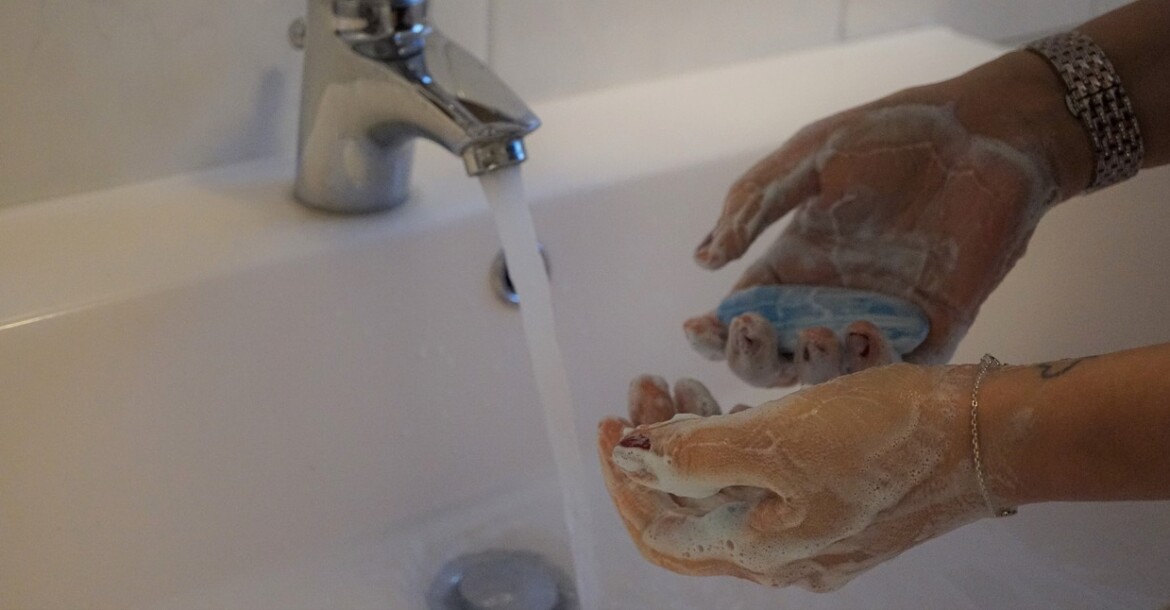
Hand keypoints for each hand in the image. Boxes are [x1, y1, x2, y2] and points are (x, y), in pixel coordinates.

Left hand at [598, 366, 988, 590]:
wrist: (984, 433)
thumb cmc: (887, 437)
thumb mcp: (780, 442)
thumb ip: (698, 457)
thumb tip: (632, 462)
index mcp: (764, 550)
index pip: (662, 532)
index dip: (624, 481)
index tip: (609, 423)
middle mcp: (783, 552)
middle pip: (690, 511)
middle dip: (654, 450)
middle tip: (646, 389)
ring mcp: (811, 528)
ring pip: (724, 490)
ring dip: (690, 440)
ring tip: (676, 386)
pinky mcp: (833, 499)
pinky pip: (762, 478)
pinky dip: (734, 440)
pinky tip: (726, 400)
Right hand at [685, 87, 1062, 386]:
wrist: (985, 131)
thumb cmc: (895, 135)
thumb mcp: (810, 156)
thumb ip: (755, 204)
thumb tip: (704, 260)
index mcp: (794, 264)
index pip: (742, 315)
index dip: (715, 334)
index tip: (700, 328)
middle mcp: (829, 300)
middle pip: (775, 358)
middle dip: (752, 359)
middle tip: (751, 332)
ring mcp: (880, 318)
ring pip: (829, 375)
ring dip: (811, 367)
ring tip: (815, 334)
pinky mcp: (933, 328)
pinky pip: (896, 371)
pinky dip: (873, 367)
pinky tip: (861, 334)